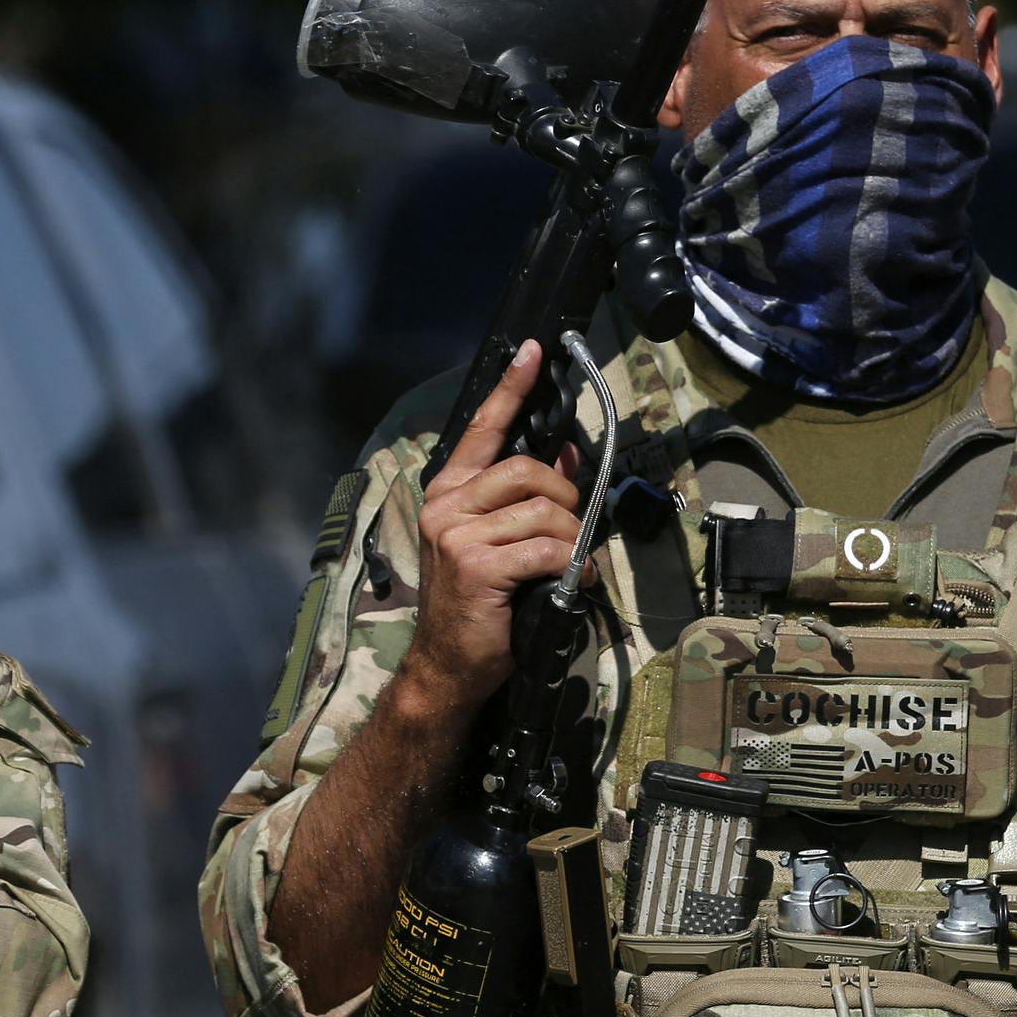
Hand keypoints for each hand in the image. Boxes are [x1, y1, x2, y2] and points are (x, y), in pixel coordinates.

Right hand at [401, 340, 587, 709]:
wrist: (447, 666)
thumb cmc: (476, 605)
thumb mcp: (499, 542)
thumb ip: (527, 497)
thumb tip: (570, 456)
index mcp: (448, 493)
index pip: (482, 428)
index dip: (511, 388)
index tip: (533, 351)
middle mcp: (446, 506)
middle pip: (526, 469)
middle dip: (564, 498)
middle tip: (567, 531)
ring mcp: (457, 535)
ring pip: (543, 509)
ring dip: (570, 537)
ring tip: (567, 562)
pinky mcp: (477, 566)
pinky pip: (546, 548)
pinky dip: (570, 565)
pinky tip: (568, 581)